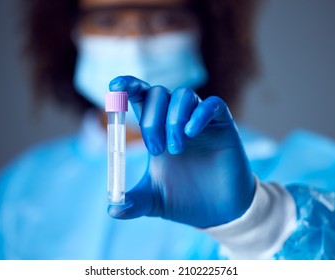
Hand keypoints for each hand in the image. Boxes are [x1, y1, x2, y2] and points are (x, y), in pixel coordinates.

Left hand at [108, 76, 254, 227]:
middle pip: (157, 94)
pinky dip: (199, 114)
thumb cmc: (184, 199)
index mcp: (157, 131)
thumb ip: (132, 202)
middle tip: (156, 150)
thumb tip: (111, 210)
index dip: (128, 86)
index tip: (114, 87)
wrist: (218, 212)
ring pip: (183, 95)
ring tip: (176, 149)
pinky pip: (213, 105)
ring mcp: (200, 121)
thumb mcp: (153, 201)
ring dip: (173, 119)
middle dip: (151, 120)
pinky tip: (191, 133)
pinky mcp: (223, 126)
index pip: (140, 97)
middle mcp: (176, 120)